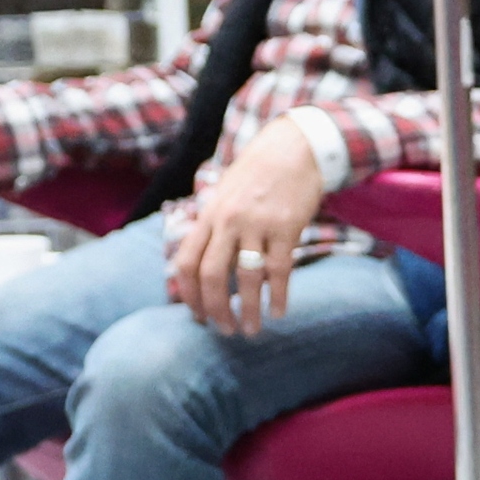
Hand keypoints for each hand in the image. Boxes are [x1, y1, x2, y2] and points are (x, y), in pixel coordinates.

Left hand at [166, 129, 327, 333]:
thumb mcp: (224, 197)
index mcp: (208, 216)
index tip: (198, 317)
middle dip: (216, 309)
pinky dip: (279, 295)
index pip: (186, 264)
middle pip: (212, 275)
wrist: (293, 149)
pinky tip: (280, 311)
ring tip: (252, 329)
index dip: (189, 296)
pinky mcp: (286, 226)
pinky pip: (280, 269)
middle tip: (224, 330)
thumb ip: (213, 229)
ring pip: (247, 277)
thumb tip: (203, 268)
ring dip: (248, 309)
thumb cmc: (257, 176)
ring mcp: (257, 224)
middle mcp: (228, 222)